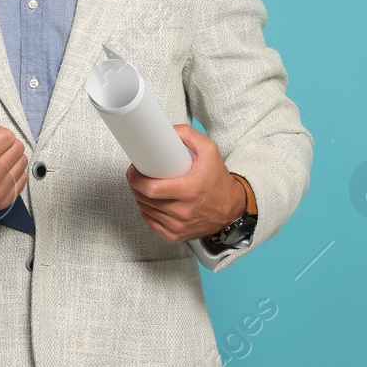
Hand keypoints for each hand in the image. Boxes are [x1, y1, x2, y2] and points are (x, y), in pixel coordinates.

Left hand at [125, 124, 244, 242]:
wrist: (232, 208)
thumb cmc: (218, 180)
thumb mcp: (209, 151)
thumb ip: (188, 135)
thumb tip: (167, 130)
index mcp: (190, 191)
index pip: (152, 189)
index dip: (136, 178)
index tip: (134, 170)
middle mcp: (184, 212)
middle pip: (144, 198)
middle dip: (136, 184)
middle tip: (139, 174)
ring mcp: (178, 226)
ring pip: (145, 209)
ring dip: (140, 197)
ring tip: (146, 185)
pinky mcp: (175, 235)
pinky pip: (150, 222)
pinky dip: (146, 211)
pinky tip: (151, 202)